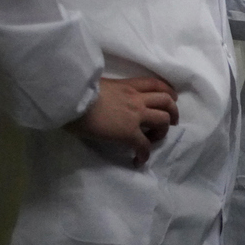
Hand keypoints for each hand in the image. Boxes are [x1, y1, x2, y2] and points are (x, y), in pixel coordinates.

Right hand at [65, 77, 179, 166]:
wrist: (72, 98)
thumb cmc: (77, 90)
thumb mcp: (97, 85)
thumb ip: (108, 92)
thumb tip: (102, 99)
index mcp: (128, 86)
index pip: (156, 85)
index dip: (168, 92)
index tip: (172, 99)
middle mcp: (137, 98)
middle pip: (167, 102)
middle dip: (172, 113)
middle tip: (171, 122)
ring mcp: (135, 115)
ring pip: (163, 121)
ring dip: (162, 132)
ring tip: (152, 140)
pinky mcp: (128, 132)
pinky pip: (144, 145)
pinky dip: (144, 154)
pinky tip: (138, 160)